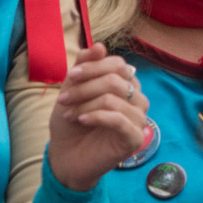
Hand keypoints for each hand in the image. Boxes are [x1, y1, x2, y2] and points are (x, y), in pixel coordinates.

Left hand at [47, 43, 150, 191]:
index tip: (69, 77)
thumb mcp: (72, 90)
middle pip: (116, 80)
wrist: (66, 156)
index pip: (118, 65)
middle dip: (85, 87)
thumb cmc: (72, 123)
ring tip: (69, 114)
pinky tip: (81, 120)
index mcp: (127, 86)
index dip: (93, 67)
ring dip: (86, 104)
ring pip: (115, 99)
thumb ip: (85, 67)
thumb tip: (100, 45)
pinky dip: (95, 117)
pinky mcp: (135, 138)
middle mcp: (137, 100)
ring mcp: (139, 119)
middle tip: (64, 99)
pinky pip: (118, 119)